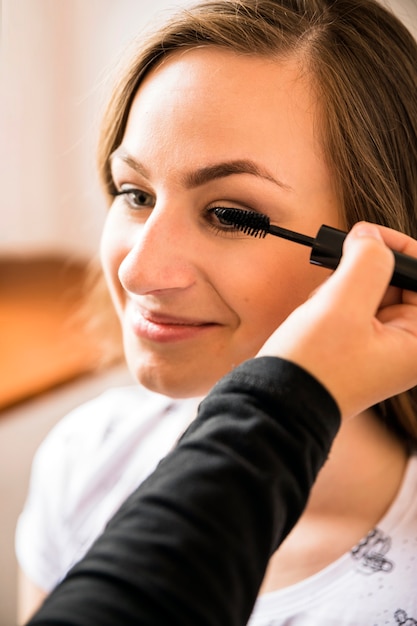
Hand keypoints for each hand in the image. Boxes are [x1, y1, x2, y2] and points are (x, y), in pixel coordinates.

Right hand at [257, 222, 416, 418]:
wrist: (277, 403)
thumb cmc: (314, 368)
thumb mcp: (342, 306)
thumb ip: (366, 262)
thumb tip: (370, 236)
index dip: (400, 249)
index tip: (367, 238)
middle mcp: (408, 345)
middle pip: (399, 281)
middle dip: (363, 274)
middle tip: (335, 280)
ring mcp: (382, 346)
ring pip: (372, 290)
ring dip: (343, 288)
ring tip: (321, 311)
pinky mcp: (359, 346)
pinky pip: (354, 306)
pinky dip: (332, 302)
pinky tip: (315, 318)